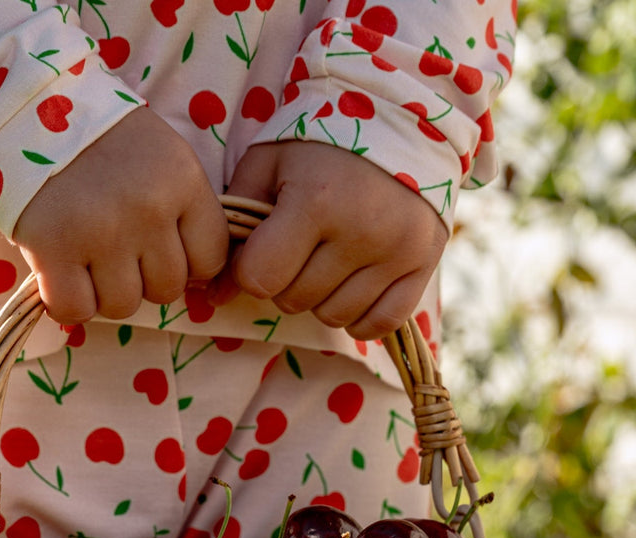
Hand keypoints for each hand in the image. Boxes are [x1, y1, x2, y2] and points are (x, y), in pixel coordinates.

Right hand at [12, 108, 228, 324]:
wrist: (25, 107)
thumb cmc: (100, 139)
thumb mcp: (160, 157)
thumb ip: (183, 211)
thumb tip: (198, 283)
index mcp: (183, 179)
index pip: (209, 259)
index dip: (186, 262)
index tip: (160, 247)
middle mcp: (148, 207)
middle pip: (167, 290)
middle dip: (142, 277)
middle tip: (115, 248)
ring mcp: (102, 231)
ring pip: (123, 305)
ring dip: (103, 291)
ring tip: (85, 256)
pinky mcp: (53, 249)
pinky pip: (75, 309)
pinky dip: (66, 302)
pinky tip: (58, 273)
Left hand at [211, 141, 447, 339]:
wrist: (405, 116)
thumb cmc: (322, 140)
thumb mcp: (269, 162)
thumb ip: (235, 223)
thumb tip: (212, 297)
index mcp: (316, 201)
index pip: (260, 278)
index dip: (250, 269)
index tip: (261, 248)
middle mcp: (361, 231)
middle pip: (294, 301)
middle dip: (286, 280)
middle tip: (299, 247)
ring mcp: (397, 251)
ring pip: (333, 317)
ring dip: (320, 298)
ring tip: (328, 259)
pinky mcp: (423, 265)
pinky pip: (378, 324)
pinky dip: (359, 315)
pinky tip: (354, 286)